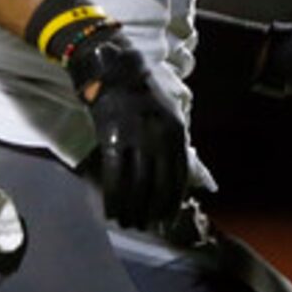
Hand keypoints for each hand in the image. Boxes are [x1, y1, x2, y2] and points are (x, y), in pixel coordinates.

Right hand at [65, 26, 189, 231]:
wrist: (110, 67)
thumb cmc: (140, 91)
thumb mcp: (168, 112)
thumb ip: (174, 140)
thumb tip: (181, 170)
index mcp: (176, 130)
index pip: (179, 174)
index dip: (172, 199)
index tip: (167, 217)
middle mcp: (159, 136)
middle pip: (159, 182)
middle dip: (153, 208)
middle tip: (146, 225)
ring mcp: (136, 137)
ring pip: (137, 184)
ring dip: (133, 208)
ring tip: (129, 223)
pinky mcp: (111, 138)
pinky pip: (114, 176)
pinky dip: (114, 197)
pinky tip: (111, 212)